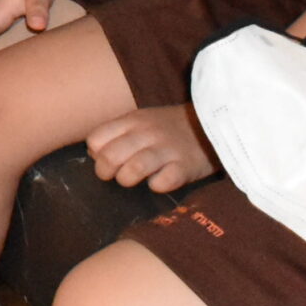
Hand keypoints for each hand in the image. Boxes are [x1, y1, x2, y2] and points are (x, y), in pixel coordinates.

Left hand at [86, 104, 215, 191]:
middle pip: (110, 156)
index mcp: (132, 120)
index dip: (96, 154)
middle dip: (105, 171)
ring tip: (132, 179)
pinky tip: (159, 181)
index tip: (104, 159)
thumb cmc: (169, 127)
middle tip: (113, 175)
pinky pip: (162, 183)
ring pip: (132, 170)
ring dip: (126, 179)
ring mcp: (167, 149)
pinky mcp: (185, 167)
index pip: (96, 138)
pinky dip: (156, 185)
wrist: (213, 123)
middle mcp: (147, 133)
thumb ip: (116, 133)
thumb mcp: (140, 121)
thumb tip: (92, 153)